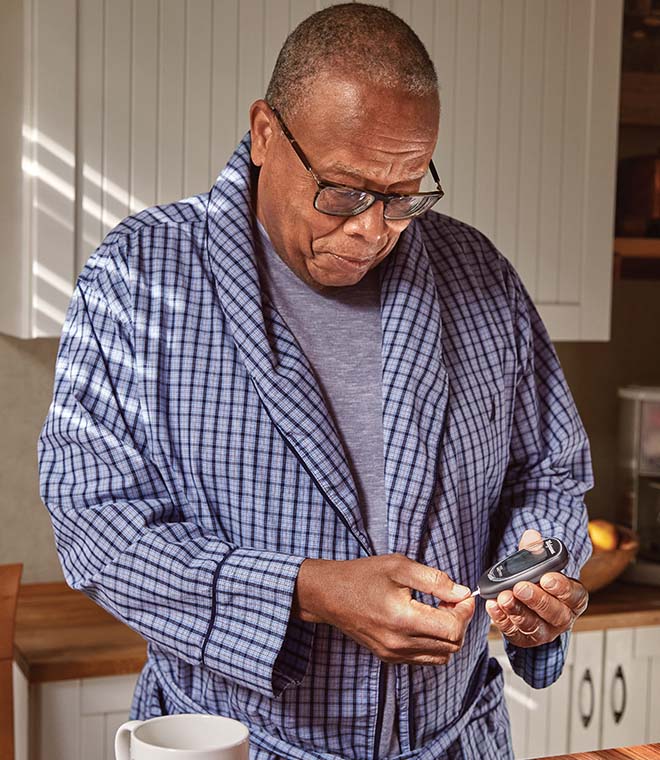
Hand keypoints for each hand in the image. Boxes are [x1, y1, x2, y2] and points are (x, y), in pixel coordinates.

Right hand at [293, 554, 474, 664]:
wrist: (330, 594)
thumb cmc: (362, 576)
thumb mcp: (399, 566)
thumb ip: (435, 580)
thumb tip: (462, 593)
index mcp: (403, 619)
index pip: (452, 628)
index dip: (464, 611)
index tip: (463, 596)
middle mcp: (399, 643)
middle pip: (451, 645)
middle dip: (458, 622)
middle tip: (450, 600)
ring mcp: (393, 653)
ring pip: (441, 655)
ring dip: (447, 634)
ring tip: (436, 610)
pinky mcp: (389, 657)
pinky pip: (424, 658)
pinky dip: (433, 643)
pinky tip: (423, 621)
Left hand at [485, 529, 588, 647]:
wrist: (527, 601)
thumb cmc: (538, 580)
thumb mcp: (539, 563)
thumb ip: (535, 550)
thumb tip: (531, 535)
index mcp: (573, 598)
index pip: (574, 595)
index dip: (561, 587)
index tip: (546, 577)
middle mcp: (562, 618)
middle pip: (555, 613)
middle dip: (537, 599)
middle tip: (521, 587)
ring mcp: (544, 631)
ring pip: (534, 626)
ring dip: (517, 611)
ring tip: (503, 597)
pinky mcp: (524, 639)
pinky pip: (514, 633)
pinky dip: (502, 619)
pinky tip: (493, 606)